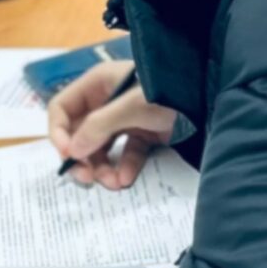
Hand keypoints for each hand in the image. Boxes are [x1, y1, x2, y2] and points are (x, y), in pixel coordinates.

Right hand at [48, 60, 178, 189]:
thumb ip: (100, 126)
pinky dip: (124, 167)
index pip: (62, 108)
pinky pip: (125, 154)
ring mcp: (124, 119)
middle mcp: (106, 101)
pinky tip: (126, 179)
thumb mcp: (132, 106)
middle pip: (79, 134)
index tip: (68, 155)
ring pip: (101, 149)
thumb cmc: (167, 91)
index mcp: (97, 84)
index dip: (58, 132)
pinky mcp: (142, 135)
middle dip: (83, 158)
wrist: (207, 97)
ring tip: (113, 183)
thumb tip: (72, 151)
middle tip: (87, 178)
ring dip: (102, 168)